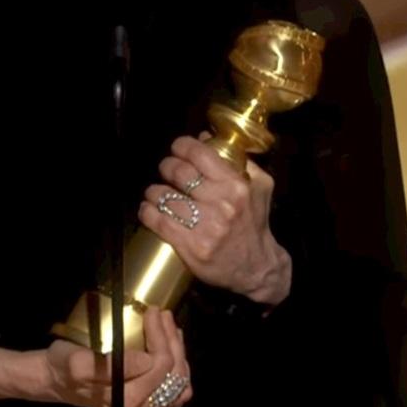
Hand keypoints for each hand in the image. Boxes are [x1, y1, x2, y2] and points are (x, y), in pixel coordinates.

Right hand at [43, 307, 192, 406]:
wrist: (56, 379)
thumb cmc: (65, 367)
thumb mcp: (80, 363)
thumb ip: (111, 366)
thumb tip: (146, 362)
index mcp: (126, 402)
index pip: (161, 367)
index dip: (160, 336)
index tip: (152, 311)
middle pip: (175, 372)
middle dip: (171, 338)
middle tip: (162, 313)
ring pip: (179, 379)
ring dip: (177, 348)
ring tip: (168, 323)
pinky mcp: (146, 403)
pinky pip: (174, 387)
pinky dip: (178, 365)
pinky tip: (173, 345)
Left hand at [139, 134, 291, 305]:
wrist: (257, 268)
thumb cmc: (255, 223)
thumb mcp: (260, 187)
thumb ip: (240, 161)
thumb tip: (208, 138)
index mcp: (236, 186)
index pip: (201, 155)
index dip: (182, 146)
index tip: (177, 148)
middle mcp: (220, 204)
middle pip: (178, 173)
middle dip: (166, 166)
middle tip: (166, 169)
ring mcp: (204, 227)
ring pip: (164, 197)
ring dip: (154, 191)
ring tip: (155, 192)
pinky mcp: (190, 247)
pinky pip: (158, 222)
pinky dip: (146, 212)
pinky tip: (147, 209)